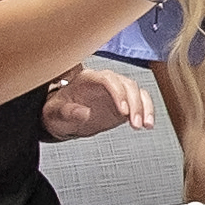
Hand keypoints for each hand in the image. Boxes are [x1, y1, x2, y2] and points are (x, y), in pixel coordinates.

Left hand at [39, 65, 155, 140]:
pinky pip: (140, 101)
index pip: (108, 79)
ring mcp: (116, 91)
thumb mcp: (56, 114)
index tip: (122, 111)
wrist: (62, 119)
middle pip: (127, 84)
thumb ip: (68, 112)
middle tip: (135, 123)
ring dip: (144, 108)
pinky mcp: (124, 102)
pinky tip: (148, 124)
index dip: (118, 93)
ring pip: (137, 91)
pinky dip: (147, 111)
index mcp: (87, 79)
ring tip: (145, 125)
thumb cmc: (57, 113)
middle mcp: (105, 82)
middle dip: (135, 103)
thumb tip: (83, 113)